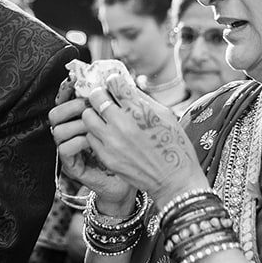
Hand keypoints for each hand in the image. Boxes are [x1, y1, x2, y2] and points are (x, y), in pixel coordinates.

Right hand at [49, 77, 134, 210]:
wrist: (142, 178)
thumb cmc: (138, 148)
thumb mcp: (130, 120)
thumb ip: (119, 101)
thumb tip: (114, 78)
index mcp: (84, 120)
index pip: (67, 101)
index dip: (67, 90)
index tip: (76, 81)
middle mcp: (73, 133)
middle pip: (55, 113)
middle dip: (71, 106)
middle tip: (88, 105)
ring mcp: (71, 150)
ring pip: (57, 129)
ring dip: (75, 123)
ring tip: (93, 124)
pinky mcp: (72, 165)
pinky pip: (65, 148)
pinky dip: (77, 141)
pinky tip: (91, 140)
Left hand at [83, 73, 207, 203]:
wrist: (174, 180)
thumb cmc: (174, 145)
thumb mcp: (165, 116)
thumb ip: (142, 100)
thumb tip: (125, 87)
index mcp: (139, 111)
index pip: (113, 83)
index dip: (114, 82)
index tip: (115, 85)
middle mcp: (122, 124)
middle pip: (95, 97)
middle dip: (99, 96)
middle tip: (105, 100)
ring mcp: (111, 142)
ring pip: (87, 117)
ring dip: (94, 115)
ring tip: (104, 119)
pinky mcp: (106, 157)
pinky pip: (90, 137)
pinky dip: (96, 134)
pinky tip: (108, 137)